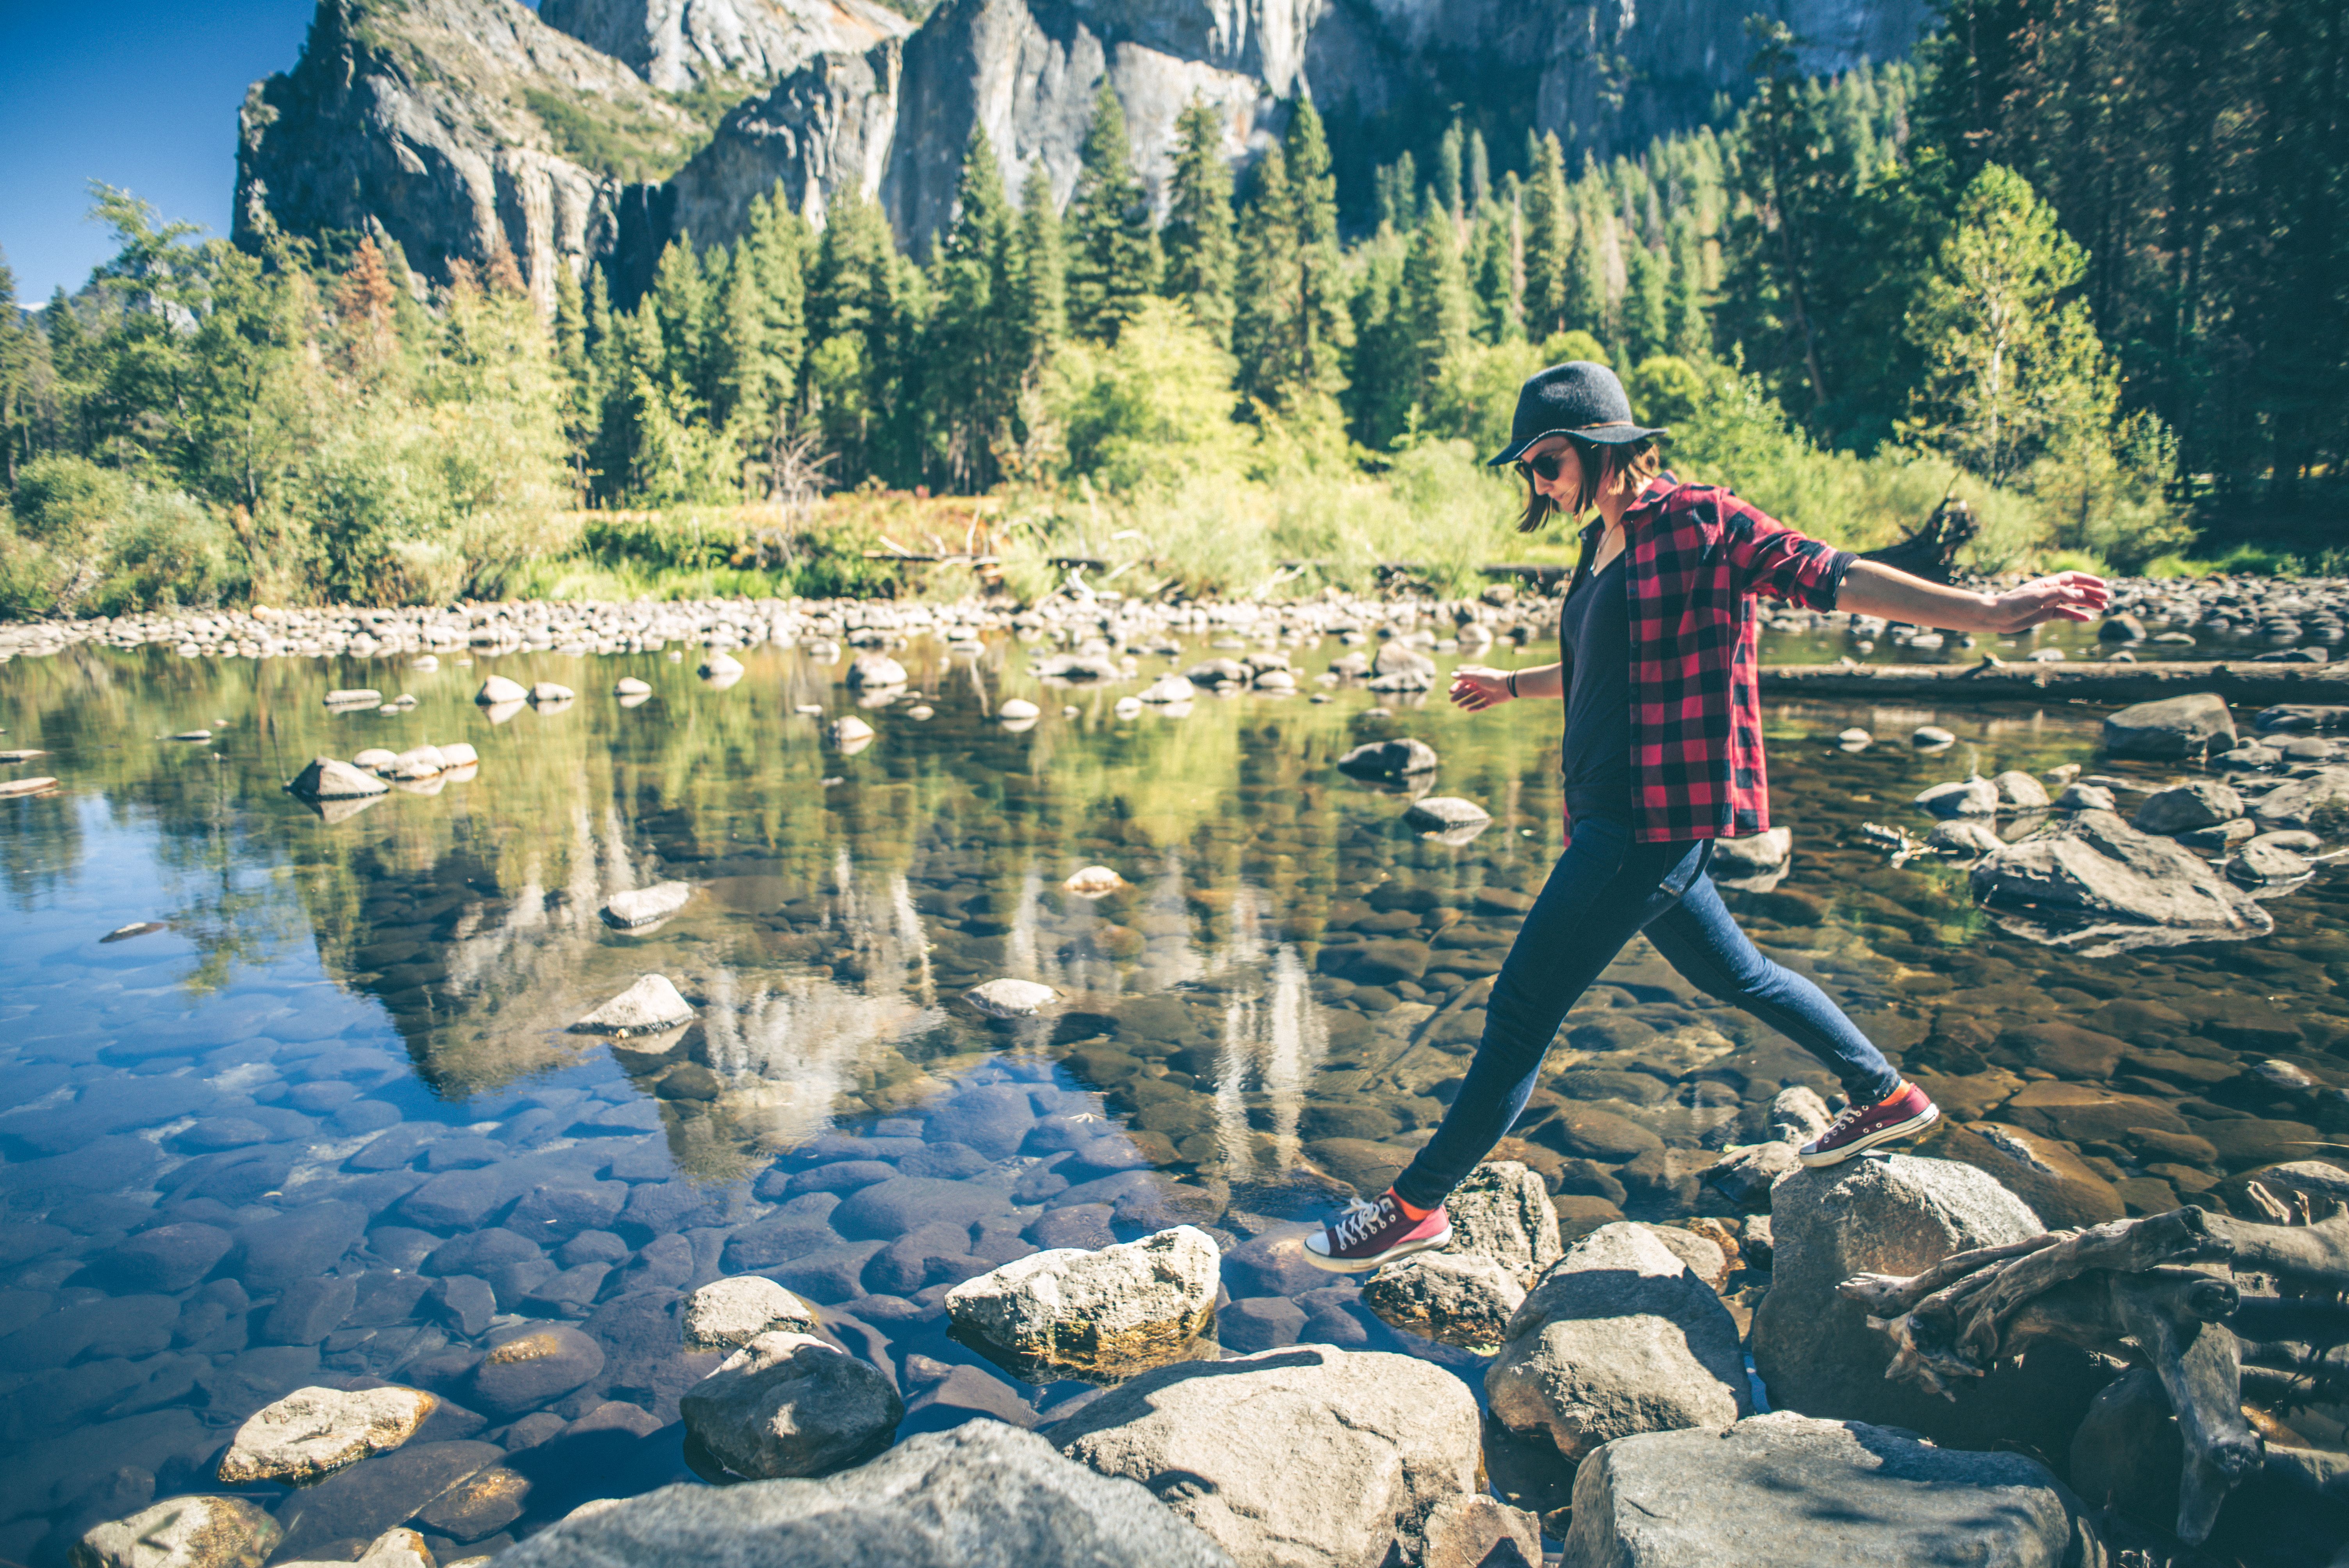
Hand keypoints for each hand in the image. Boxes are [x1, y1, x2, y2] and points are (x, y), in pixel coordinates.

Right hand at [1450, 666, 1513, 710]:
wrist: (1510, 685)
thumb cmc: (1493, 679)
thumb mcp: (1477, 676)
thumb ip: (1464, 676)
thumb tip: (1451, 675)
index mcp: (1479, 677)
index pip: (1465, 681)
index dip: (1457, 686)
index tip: (1451, 692)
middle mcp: (1482, 684)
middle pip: (1468, 690)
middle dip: (1460, 695)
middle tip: (1452, 700)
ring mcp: (1488, 692)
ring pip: (1474, 698)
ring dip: (1467, 701)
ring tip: (1460, 706)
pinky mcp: (1492, 700)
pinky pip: (1482, 704)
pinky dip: (1476, 707)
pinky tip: (1469, 710)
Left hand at [1986, 571, 2110, 633]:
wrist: (1995, 616)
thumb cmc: (2013, 604)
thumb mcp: (2037, 598)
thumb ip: (2059, 594)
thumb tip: (2080, 594)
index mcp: (2048, 583)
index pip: (2073, 578)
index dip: (2089, 580)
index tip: (2103, 585)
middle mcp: (2049, 591)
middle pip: (2076, 590)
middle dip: (2092, 593)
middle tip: (2108, 599)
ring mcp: (2047, 603)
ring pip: (2073, 602)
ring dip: (2088, 603)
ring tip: (2103, 608)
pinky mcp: (2044, 615)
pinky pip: (2064, 614)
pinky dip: (2076, 616)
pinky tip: (2088, 619)